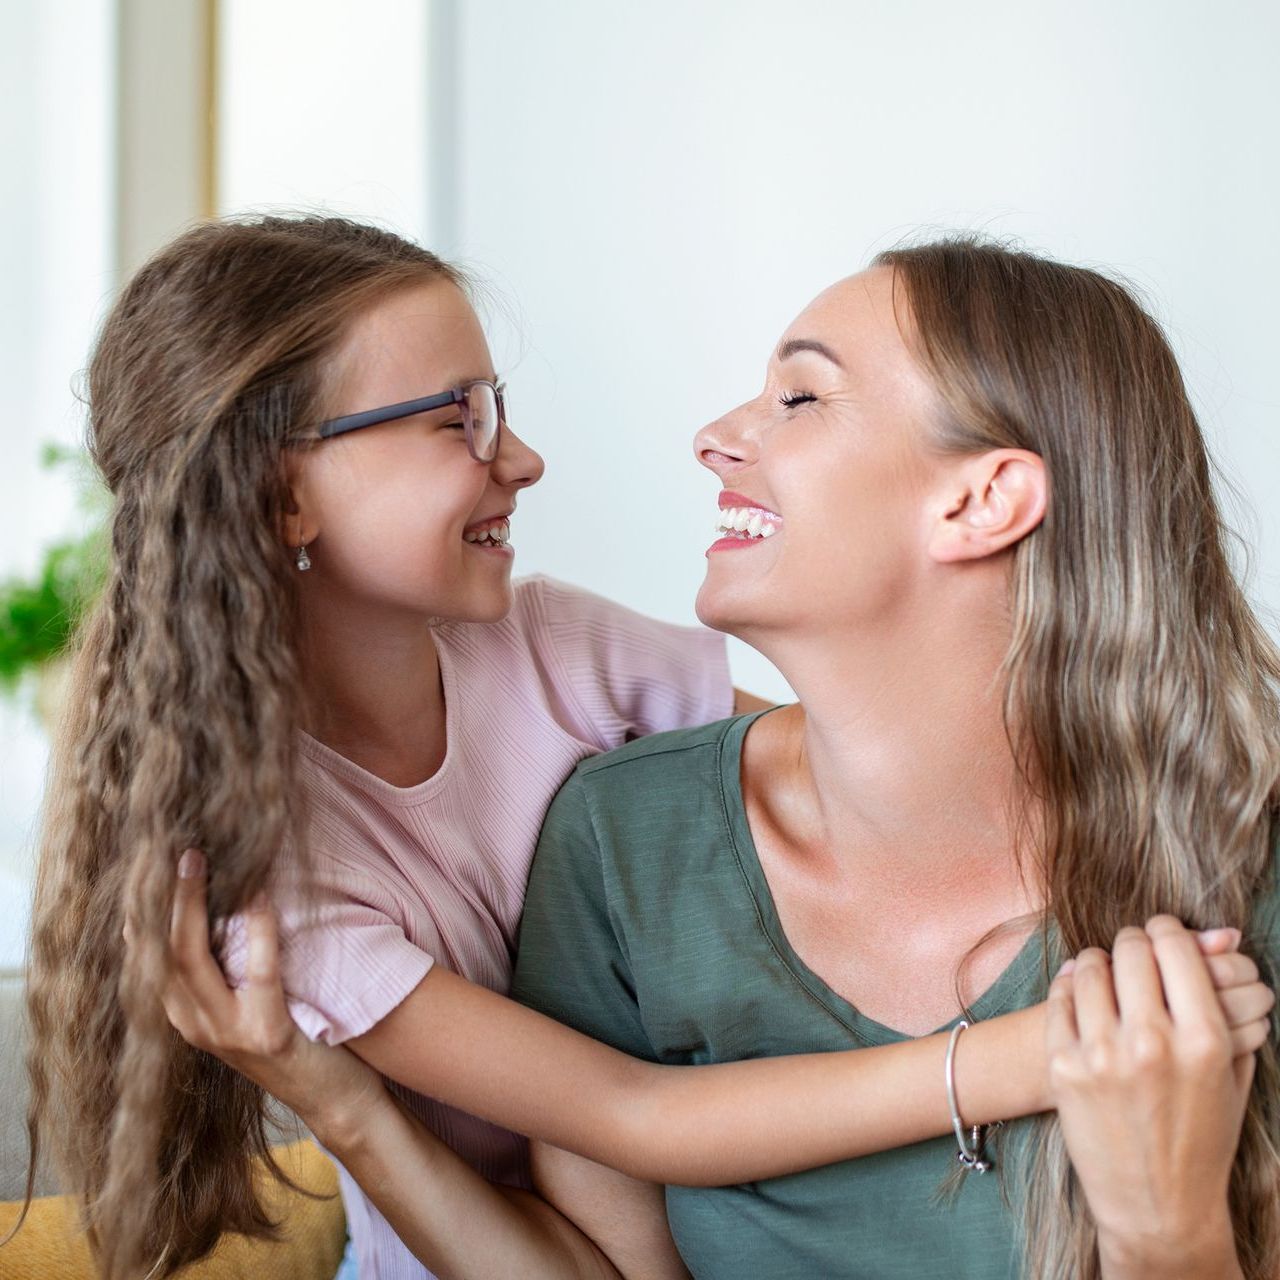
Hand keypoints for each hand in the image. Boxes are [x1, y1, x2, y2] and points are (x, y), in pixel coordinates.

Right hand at [147, 848, 391, 1149]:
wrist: (335, 1098)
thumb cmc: (298, 1037)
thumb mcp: (248, 999)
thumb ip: (228, 962)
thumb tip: (222, 896)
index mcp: (185, 1014)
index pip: (149, 954)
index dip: (144, 908)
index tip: (146, 861)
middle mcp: (194, 1025)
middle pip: (162, 951)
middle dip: (160, 897)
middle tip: (171, 848)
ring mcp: (225, 1034)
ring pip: (191, 958)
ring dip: (192, 904)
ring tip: (197, 860)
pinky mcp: (265, 1035)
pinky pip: (258, 971)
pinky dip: (259, 928)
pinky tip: (260, 896)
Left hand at [1047, 917, 1272, 1277]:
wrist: (1157, 1207)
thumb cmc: (1201, 1139)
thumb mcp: (1230, 1078)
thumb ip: (1228, 1011)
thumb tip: (1222, 942)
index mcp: (1203, 1040)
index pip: (1174, 947)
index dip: (1166, 931)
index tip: (1161, 932)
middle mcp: (1152, 1042)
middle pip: (1130, 949)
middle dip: (1132, 942)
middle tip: (1132, 950)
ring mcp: (1102, 1055)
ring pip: (1089, 968)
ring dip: (1098, 962)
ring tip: (1104, 969)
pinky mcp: (1064, 1068)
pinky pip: (1060, 999)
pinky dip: (1070, 986)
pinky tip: (1080, 989)